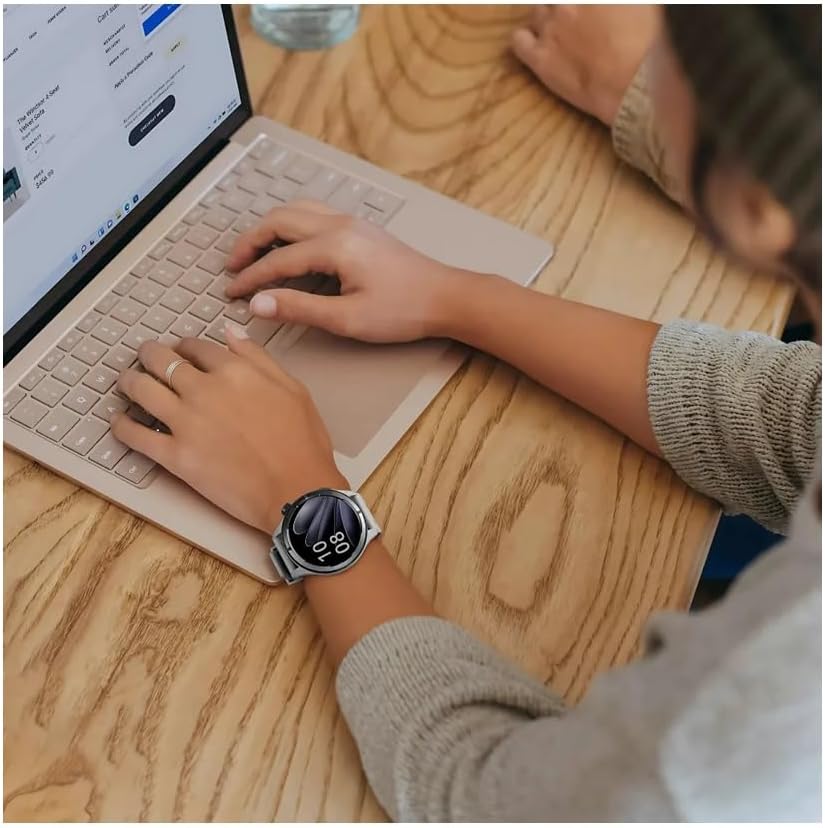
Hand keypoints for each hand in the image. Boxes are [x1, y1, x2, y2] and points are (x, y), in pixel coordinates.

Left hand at [111, 329, 346, 534]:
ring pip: (141, 390)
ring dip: (128, 381)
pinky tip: (119, 422)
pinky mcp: (175, 456)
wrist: (297, 492)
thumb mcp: (293, 389)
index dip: (185, 346)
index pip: (197, 346)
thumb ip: (259, 358)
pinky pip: (135, 436)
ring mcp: (185, 423)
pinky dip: (122, 426)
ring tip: (126, 382)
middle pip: (161, 360)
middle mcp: (204, 390)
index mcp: (235, 371)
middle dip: (150, 354)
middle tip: (145, 357)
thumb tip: (230, 332)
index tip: (182, 351)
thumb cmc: (303, 444)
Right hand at [224, 202, 468, 342]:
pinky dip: (291, 225)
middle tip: (233, 267)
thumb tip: (259, 304)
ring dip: (270, 228)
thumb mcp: (348, 319)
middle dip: (250, 242)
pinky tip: (288, 245)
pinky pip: (314, 214)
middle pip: (279, 220)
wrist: (446, 297)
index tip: (232, 293)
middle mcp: (340, 225)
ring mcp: (352, 222)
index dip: (251, 278)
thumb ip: (300, 309)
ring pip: (296, 211)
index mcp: (335, 246)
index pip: (278, 260)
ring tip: (254, 253)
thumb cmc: (404, 310)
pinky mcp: (361, 228)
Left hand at [511, 5, 659, 125]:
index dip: (584, 5)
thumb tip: (621, 8)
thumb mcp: (648, 8)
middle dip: (566, 6)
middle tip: (575, 20)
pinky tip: (535, 47)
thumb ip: (625, 5)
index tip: (588, 10)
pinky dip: (524, 40)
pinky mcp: (540, 58)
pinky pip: (518, 41)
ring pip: (537, 11)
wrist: (636, 84)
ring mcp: (552, 27)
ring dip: (546, 17)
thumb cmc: (650, 44)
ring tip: (558, 32)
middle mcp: (570, 2)